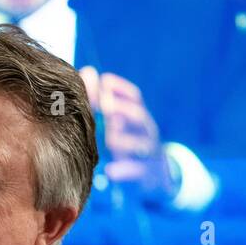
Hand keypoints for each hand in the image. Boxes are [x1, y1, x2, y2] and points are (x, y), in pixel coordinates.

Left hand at [79, 66, 175, 199]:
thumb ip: (103, 99)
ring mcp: (149, 152)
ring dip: (124, 139)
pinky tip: (110, 172)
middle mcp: (146, 130)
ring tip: (110, 138)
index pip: (134, 97)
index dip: (121, 88)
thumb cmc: (131, 142)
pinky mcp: (148, 173)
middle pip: (139, 116)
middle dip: (123, 109)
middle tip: (106, 106)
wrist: (158, 174)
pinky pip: (138, 171)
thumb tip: (87, 70)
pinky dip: (125, 171)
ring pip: (141, 144)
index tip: (105, 81)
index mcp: (139, 116)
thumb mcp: (121, 121)